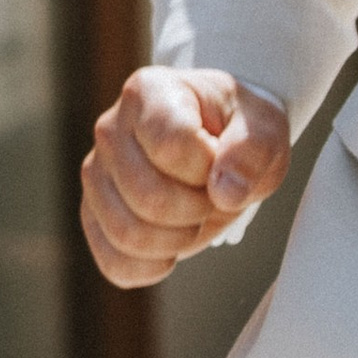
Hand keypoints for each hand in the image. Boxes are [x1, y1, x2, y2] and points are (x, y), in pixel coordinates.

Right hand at [80, 67, 291, 289]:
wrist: (220, 143)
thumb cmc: (239, 129)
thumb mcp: (264, 127)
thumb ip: (253, 150)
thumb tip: (225, 192)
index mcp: (148, 91)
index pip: (171, 147)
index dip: (208, 169)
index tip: (223, 160)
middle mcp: (110, 129)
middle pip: (148, 197)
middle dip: (198, 210)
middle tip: (215, 195)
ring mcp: (96, 174)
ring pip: (127, 234)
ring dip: (178, 240)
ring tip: (196, 216)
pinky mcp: (92, 215)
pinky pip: (114, 263)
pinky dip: (152, 266)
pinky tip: (174, 248)